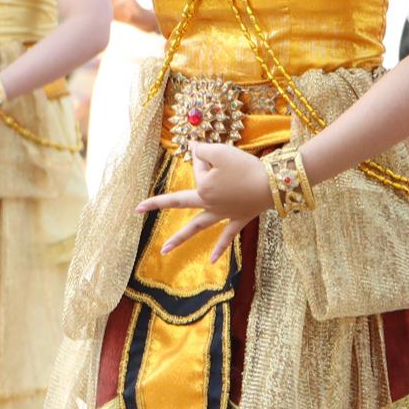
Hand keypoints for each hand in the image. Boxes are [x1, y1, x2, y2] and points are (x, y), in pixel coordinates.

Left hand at [137, 141, 271, 261]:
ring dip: (180, 239)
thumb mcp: (221, 151)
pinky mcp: (238, 220)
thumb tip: (192, 147)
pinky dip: (219, 249)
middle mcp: (208, 204)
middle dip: (158, 204)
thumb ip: (202, 150)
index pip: (197, 168)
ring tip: (163, 251)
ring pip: (197, 227)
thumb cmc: (246, 166)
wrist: (273, 185)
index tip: (220, 153)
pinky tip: (210, 261)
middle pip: (180, 202)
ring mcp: (222, 215)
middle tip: (136, 209)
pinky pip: (227, 237)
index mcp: (202, 189)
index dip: (208, 157)